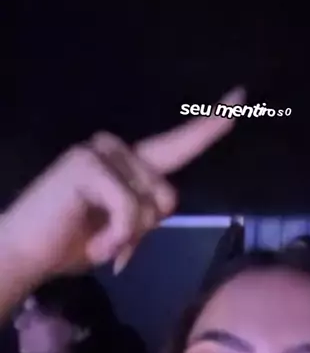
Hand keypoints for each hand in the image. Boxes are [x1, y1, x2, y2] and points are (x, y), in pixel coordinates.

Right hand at [2, 86, 244, 280]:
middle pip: (167, 196)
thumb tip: (162, 205)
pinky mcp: (87, 164)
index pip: (178, 142)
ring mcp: (100, 151)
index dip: (210, 125)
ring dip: (129, 237)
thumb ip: (145, 214)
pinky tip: (93, 243)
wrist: (25, 255)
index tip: (242, 98)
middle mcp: (116, 148)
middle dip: (144, 232)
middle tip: (112, 246)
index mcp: (129, 162)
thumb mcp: (121, 231)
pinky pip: (130, 211)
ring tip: (97, 241)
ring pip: (151, 205)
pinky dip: (117, 239)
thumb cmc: (70, 242)